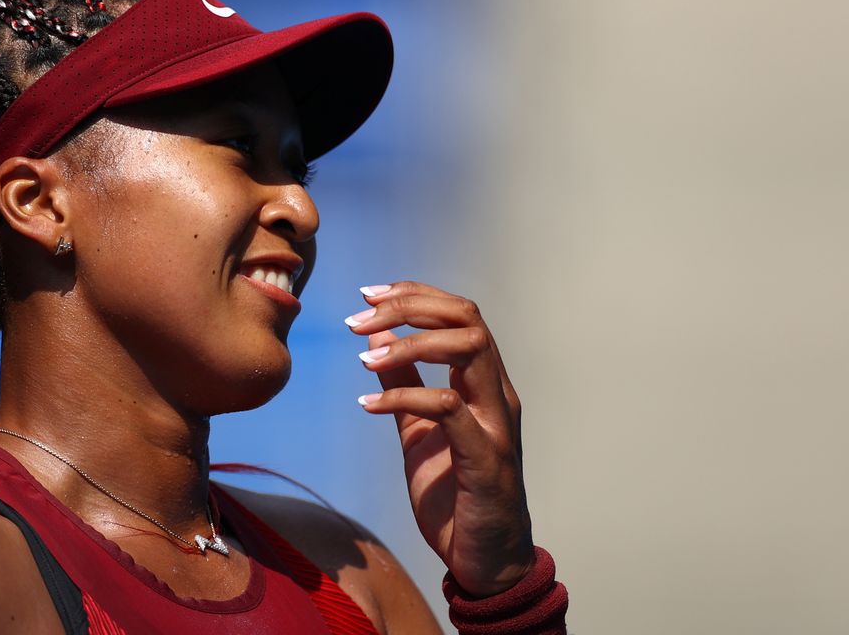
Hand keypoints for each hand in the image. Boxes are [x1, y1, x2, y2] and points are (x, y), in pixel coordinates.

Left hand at [346, 281, 534, 595]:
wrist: (485, 562)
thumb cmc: (456, 495)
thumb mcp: (419, 431)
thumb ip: (404, 384)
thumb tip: (378, 338)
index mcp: (484, 385)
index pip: (461, 314)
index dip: (415, 294)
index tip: (368, 295)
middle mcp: (497, 397)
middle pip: (468, 319)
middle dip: (410, 307)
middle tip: (358, 318)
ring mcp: (496, 426)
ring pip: (469, 350)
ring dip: (410, 345)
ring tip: (362, 359)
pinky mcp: (485, 460)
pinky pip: (447, 409)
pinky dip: (404, 398)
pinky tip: (366, 406)